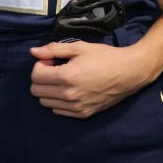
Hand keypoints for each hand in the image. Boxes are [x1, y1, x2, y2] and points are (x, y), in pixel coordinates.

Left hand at [29, 40, 150, 117]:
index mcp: (67, 76)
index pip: (35, 76)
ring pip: (45, 103)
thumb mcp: (79, 47)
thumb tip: (33, 52)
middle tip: (55, 69)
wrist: (129, 73)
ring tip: (63, 80)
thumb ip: (54, 49)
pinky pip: (58, 111)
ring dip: (49, 90)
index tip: (51, 61)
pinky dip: (58, 101)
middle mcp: (69, 95)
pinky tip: (70, 90)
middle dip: (41, 78)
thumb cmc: (105, 57)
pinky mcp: (83, 114)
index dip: (40, 65)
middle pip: (36, 91)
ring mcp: (76, 107)